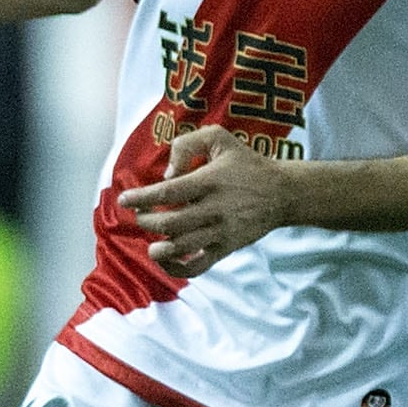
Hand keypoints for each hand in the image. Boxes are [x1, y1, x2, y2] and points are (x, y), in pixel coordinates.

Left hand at [112, 125, 296, 279]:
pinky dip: (177, 268)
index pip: (168, 192)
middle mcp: (214, 208)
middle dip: (147, 221)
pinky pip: (198, 266)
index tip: (125, 199)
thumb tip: (166, 173)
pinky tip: (165, 260)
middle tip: (141, 215)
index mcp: (209, 181)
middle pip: (170, 223)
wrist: (282, 193)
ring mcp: (221, 231)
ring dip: (159, 249)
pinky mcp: (226, 248)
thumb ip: (187, 145)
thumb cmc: (246, 164)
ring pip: (182, 247)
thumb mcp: (219, 138)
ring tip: (152, 243)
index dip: (141, 197)